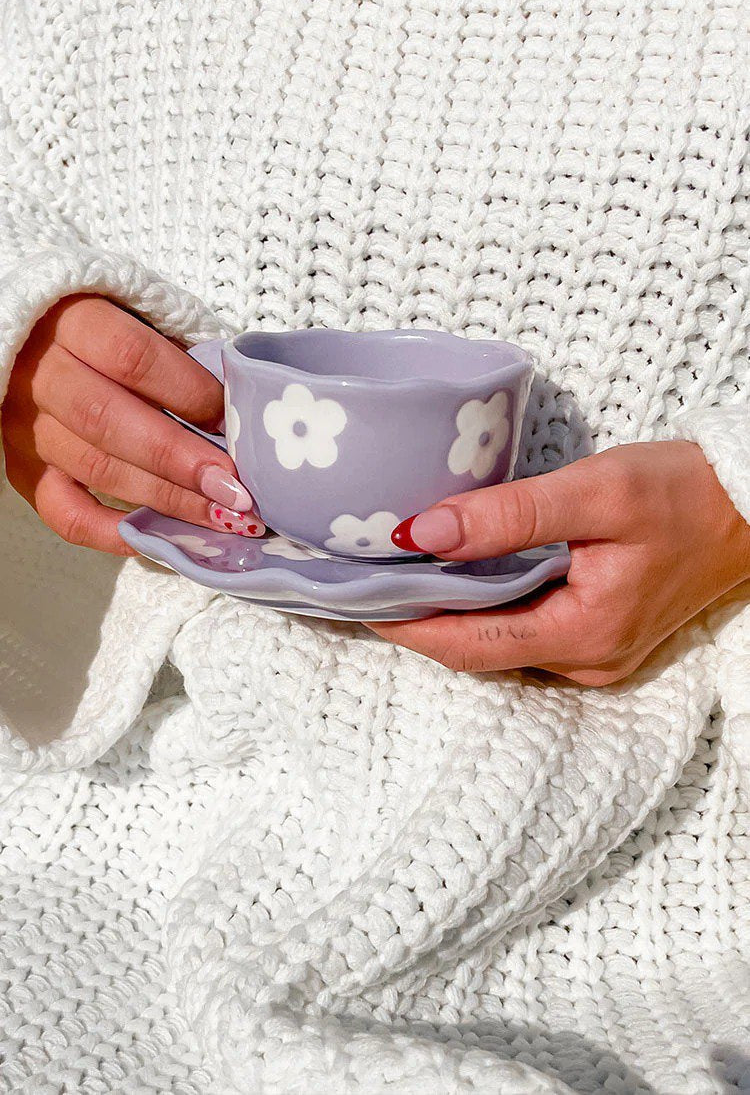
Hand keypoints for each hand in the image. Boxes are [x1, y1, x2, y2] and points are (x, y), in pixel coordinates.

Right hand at [1, 294, 264, 553]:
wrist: (34, 342)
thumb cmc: (105, 328)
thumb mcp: (139, 316)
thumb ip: (178, 354)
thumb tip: (238, 410)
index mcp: (74, 320)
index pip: (132, 357)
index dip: (189, 392)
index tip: (233, 420)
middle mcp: (41, 374)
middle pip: (111, 420)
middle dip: (182, 460)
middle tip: (235, 489)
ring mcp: (27, 427)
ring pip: (95, 468)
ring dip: (166, 499)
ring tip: (221, 517)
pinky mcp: (23, 470)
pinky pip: (62, 512)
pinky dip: (110, 532)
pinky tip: (157, 538)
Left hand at [369, 441, 749, 685]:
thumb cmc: (686, 493)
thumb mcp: (597, 491)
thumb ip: (510, 515)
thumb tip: (423, 532)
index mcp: (583, 634)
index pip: (467, 645)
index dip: (404, 625)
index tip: (350, 599)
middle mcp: (585, 659)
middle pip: (477, 650)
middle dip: (416, 621)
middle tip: (358, 584)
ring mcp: (594, 652)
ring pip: (499, 642)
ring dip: (446, 613)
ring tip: (392, 575)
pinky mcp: (599, 632)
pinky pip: (524, 629)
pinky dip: (483, 605)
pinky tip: (456, 574)